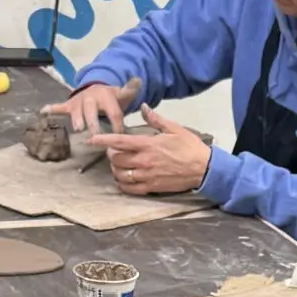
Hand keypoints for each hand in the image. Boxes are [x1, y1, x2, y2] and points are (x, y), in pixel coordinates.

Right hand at [48, 81, 129, 134]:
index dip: (116, 122)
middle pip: (92, 111)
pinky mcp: (69, 105)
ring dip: (76, 118)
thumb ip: (129, 89)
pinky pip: (60, 107)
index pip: (112, 111)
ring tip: (78, 128)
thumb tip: (138, 79)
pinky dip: (51, 109)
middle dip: (93, 122)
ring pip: (76, 110)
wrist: (96, 88)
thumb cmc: (111, 97)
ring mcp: (79, 101)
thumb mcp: (121, 94)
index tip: (119, 134)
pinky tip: (43, 112)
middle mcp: (90, 98)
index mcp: (105, 96)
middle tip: (94, 135)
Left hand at [95, 105, 209, 195]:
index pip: (119, 142)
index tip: (92, 140)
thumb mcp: (174, 128)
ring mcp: (147, 176)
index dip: (102, 140)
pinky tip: (124, 180)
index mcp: (148, 144)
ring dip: (116, 170)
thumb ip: (155, 119)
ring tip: (119, 165)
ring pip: (120, 175)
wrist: (204, 169)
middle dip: (111, 155)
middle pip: (116, 159)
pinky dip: (123, 184)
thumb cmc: (190, 147)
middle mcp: (144, 161)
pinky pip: (130, 189)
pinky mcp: (152, 188)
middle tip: (114, 152)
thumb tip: (144, 107)